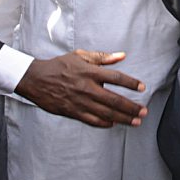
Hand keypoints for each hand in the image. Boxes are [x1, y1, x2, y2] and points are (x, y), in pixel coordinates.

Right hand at [14, 50, 146, 127]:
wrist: (35, 79)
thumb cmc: (59, 66)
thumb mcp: (80, 56)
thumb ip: (102, 57)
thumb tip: (122, 56)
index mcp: (90, 72)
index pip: (116, 78)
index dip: (131, 83)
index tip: (142, 88)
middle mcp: (87, 88)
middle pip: (114, 100)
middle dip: (131, 107)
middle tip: (144, 112)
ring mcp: (79, 102)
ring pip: (105, 113)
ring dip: (123, 118)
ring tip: (136, 121)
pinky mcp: (72, 111)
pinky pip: (91, 120)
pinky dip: (104, 123)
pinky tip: (113, 123)